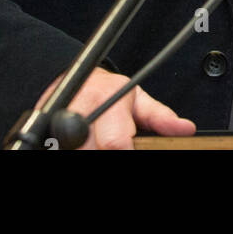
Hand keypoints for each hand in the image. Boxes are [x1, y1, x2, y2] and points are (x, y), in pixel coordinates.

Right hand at [35, 68, 195, 149]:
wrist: (76, 81)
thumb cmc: (109, 93)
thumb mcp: (138, 99)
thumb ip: (160, 115)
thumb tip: (185, 129)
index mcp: (107, 99)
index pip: (115, 141)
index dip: (124, 151)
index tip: (129, 151)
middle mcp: (81, 110)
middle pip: (90, 151)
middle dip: (101, 152)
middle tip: (113, 147)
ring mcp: (60, 121)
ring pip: (74, 149)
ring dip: (88, 151)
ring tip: (99, 145)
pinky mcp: (47, 132)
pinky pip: (57, 148)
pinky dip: (75, 150)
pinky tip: (86, 147)